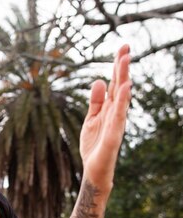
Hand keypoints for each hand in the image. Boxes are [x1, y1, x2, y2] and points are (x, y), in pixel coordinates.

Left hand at [80, 44, 130, 191]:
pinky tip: (125, 88)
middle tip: (126, 46)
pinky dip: (122, 101)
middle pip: (120, 86)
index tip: (123, 47)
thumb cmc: (94, 146)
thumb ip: (96, 101)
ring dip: (124, 78)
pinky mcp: (113, 135)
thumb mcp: (91, 119)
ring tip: (125, 60)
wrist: (93, 170)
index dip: (118, 66)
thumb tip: (100, 80)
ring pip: (121, 97)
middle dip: (122, 67)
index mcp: (110, 108)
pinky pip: (119, 116)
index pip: (116, 83)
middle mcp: (116, 113)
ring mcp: (116, 123)